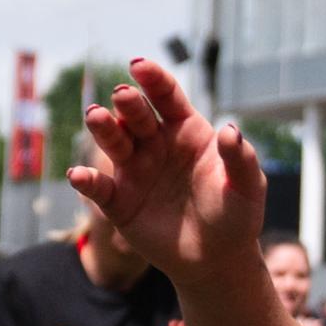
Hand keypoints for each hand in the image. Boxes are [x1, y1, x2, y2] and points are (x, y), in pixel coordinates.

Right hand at [67, 58, 266, 280]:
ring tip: (95, 116)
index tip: (139, 65)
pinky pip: (98, 188)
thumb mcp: (246, 187)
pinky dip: (86, 180)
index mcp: (185, 131)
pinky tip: (78, 175)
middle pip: (136, 116)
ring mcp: (134, 171)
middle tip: (122, 95)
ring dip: (103, 128)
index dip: (153, 79)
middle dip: (127, 102)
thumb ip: (239, 158)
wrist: (217, 260)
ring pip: (113, 142)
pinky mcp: (119, 202)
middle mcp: (155, 145)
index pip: (166, 98)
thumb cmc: (235, 216)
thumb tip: (230, 129)